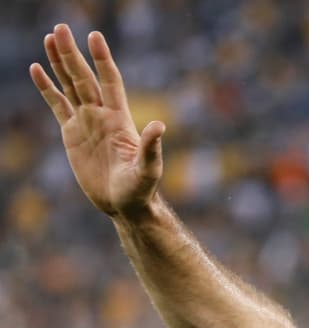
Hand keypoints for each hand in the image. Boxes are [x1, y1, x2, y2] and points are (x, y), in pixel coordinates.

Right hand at [29, 24, 163, 218]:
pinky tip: (37, 69)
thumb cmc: (141, 189)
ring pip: (70, 86)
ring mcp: (86, 122)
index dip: (102, 60)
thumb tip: (159, 126)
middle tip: (60, 28)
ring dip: (59, 63)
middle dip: (72, 54)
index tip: (94, 36)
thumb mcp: (148, 170)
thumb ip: (151, 148)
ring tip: (50, 38)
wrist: (124, 204)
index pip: (109, 82)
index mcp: (120, 119)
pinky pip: (57, 105)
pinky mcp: (72, 134)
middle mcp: (102, 115)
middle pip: (84, 78)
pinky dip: (47, 88)